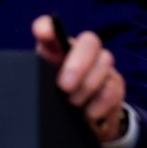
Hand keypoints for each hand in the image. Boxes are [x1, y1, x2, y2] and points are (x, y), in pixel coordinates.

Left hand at [32, 15, 126, 141]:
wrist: (83, 120)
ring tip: (73, 103)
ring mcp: (102, 66)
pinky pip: (112, 90)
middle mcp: (83, 51)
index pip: (50, 28)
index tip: (42, 34)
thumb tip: (30, 73)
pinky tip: (88, 113)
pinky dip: (97, 105)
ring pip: (105, 63)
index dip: (46, 27)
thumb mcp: (44, 88)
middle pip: (90, 41)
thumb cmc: (57, 98)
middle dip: (79, 64)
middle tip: (64, 86)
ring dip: (87, 88)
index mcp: (57, 49)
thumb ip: (38, 77)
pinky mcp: (116, 85)